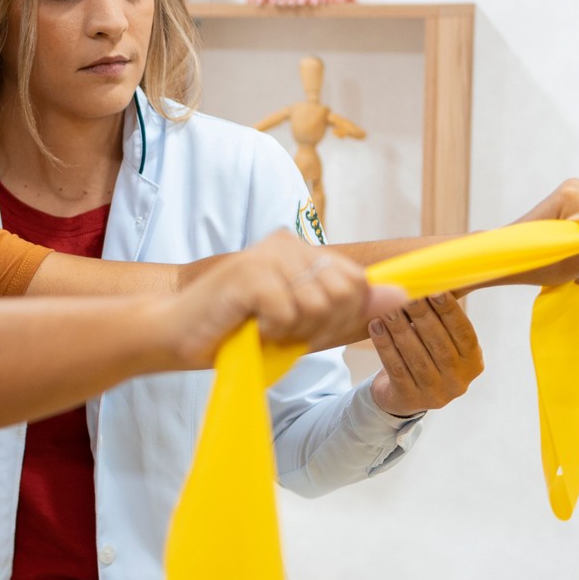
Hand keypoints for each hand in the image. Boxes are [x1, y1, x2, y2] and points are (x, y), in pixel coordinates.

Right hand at [169, 231, 406, 367]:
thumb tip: (402, 295)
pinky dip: (270, 333)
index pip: (357, 283)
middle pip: (345, 292)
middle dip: (319, 326)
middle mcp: (287, 244)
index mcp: (301, 251)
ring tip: (261, 328)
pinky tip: (246, 326)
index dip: (340, 318)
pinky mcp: (248, 272)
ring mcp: (268, 254)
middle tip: (280, 330)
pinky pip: (288, 313)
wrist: (176, 335)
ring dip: (291, 331)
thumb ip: (351, 312)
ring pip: (319, 304)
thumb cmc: (237, 333)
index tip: (304, 329)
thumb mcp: (304, 327)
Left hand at [369, 293, 483, 416]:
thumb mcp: (442, 341)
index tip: (435, 289)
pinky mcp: (409, 399)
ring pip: (416, 356)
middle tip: (406, 294)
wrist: (402, 395)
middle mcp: (459, 380)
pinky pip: (396, 368)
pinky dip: (384, 345)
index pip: (464, 333)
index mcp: (473, 361)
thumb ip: (441, 318)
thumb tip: (431, 278)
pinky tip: (375, 325)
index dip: (450, 310)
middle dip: (422, 316)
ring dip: (400, 328)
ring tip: (387, 308)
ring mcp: (435, 393)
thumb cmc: (425, 355)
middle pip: (439, 344)